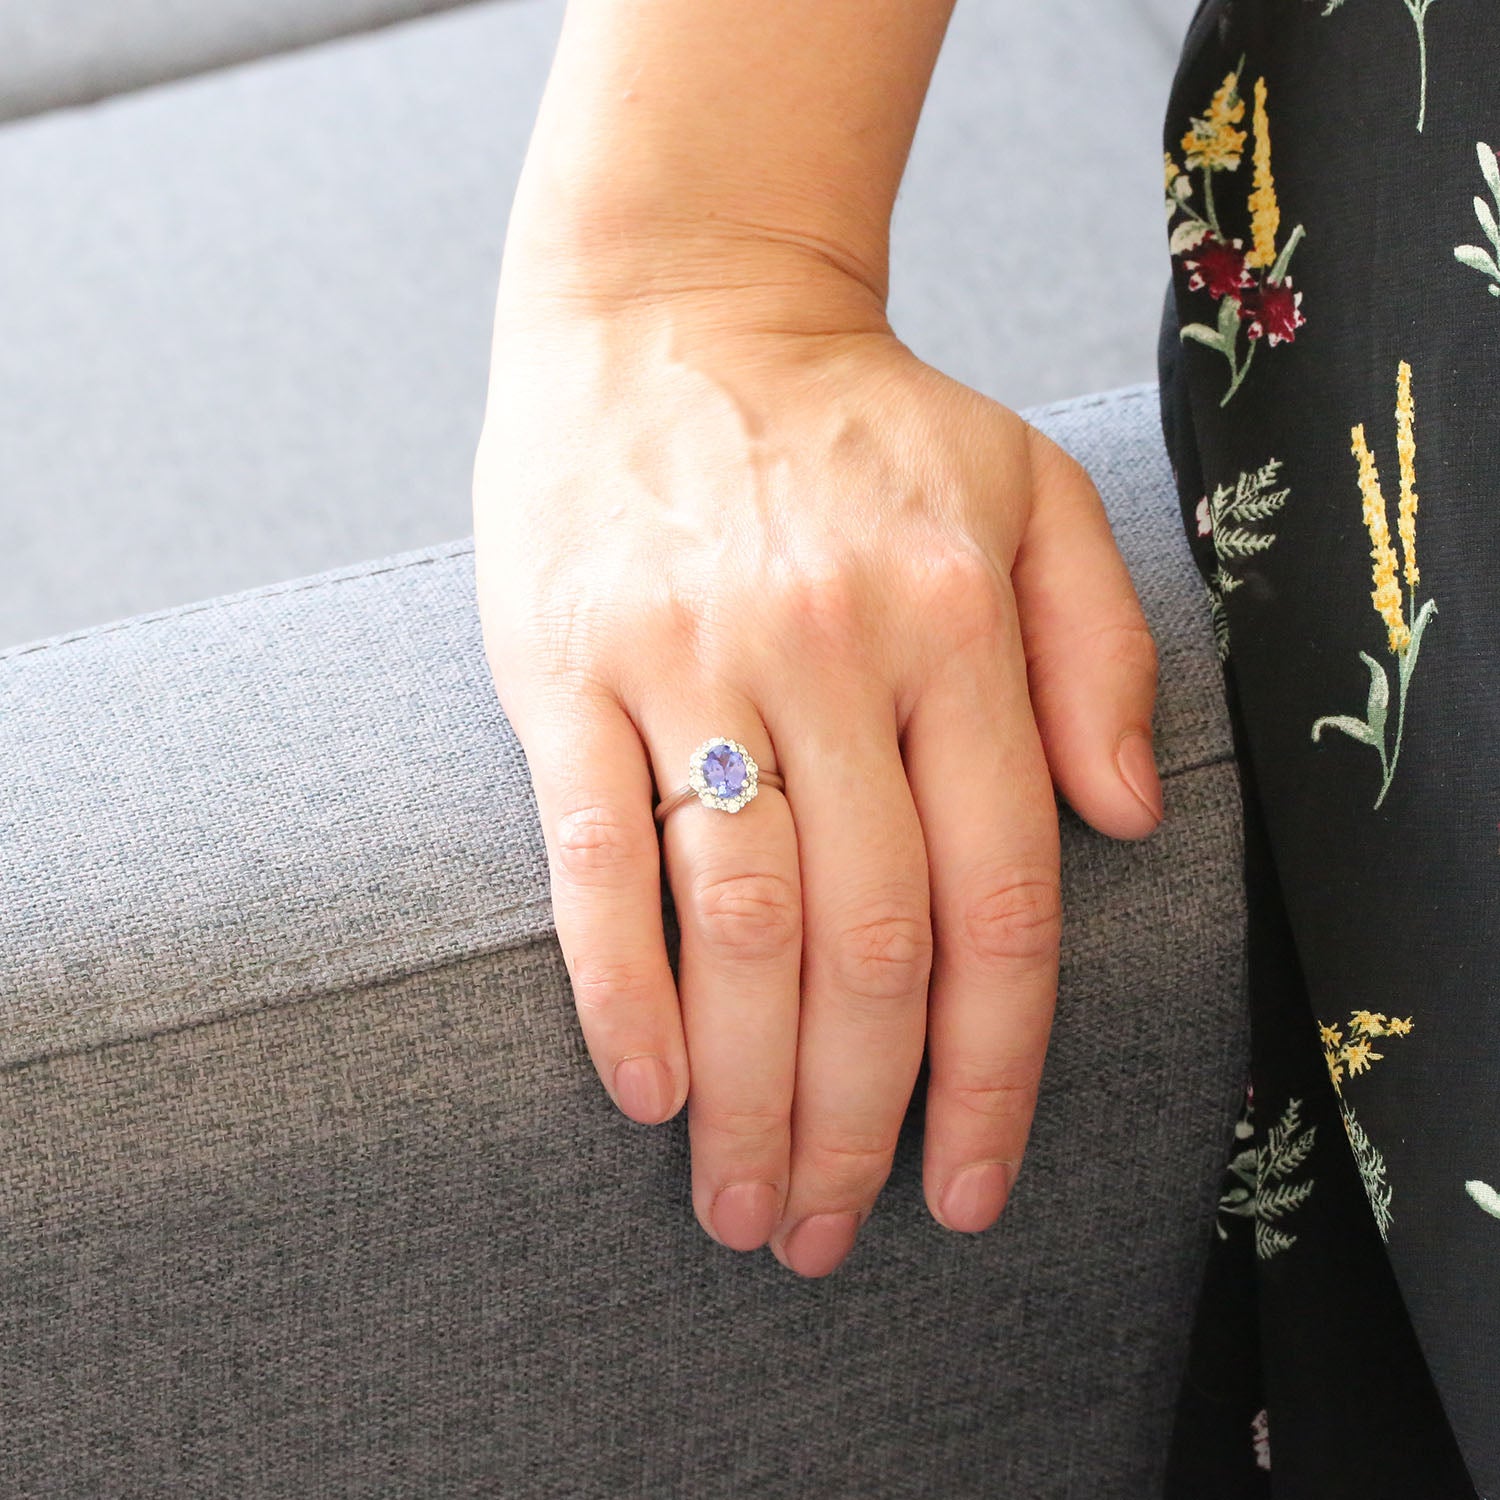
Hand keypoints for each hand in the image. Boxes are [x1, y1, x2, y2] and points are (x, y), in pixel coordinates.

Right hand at [472, 282, 1161, 1278]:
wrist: (674, 308)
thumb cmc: (857, 428)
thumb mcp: (1028, 496)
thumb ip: (1103, 655)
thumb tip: (1129, 827)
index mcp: (959, 623)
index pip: (1001, 899)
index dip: (995, 1072)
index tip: (969, 1189)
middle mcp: (834, 650)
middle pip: (869, 943)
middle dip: (858, 1122)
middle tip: (830, 1235)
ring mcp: (690, 656)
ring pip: (736, 922)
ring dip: (744, 1094)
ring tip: (742, 1209)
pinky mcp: (564, 661)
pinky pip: (590, 853)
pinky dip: (618, 987)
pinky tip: (641, 1092)